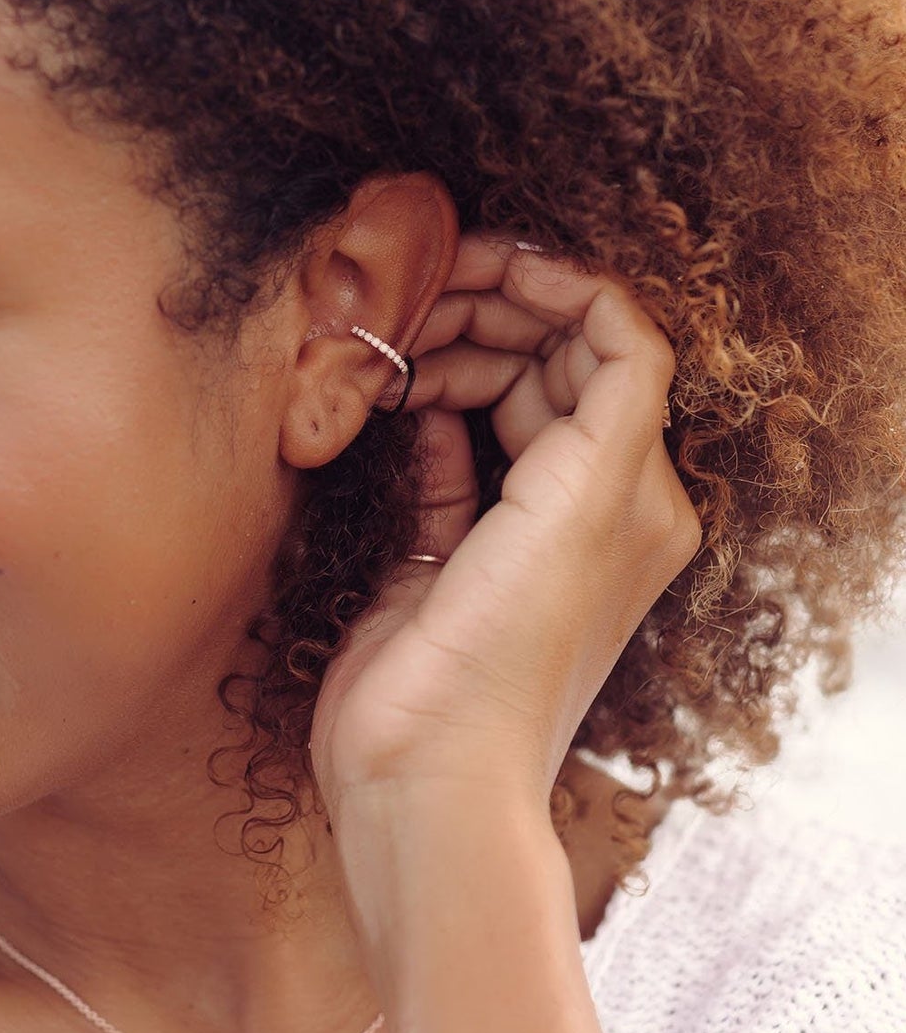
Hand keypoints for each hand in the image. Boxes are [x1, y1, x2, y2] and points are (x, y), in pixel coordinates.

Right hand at [310, 234, 701, 812]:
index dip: (561, 287)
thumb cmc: (508, 658)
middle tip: (422, 291)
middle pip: (556, 366)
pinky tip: (396, 401)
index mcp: (636, 492)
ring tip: (396, 346)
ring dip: (455, 358)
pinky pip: (455, 455)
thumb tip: (577, 310)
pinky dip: (431, 416)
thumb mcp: (580, 509)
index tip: (487, 258)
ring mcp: (524, 527)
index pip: (620, 346)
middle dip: (495, 314)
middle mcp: (592, 503)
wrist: (426, 774)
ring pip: (502, 401)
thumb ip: (607, 397)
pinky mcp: (456, 549)